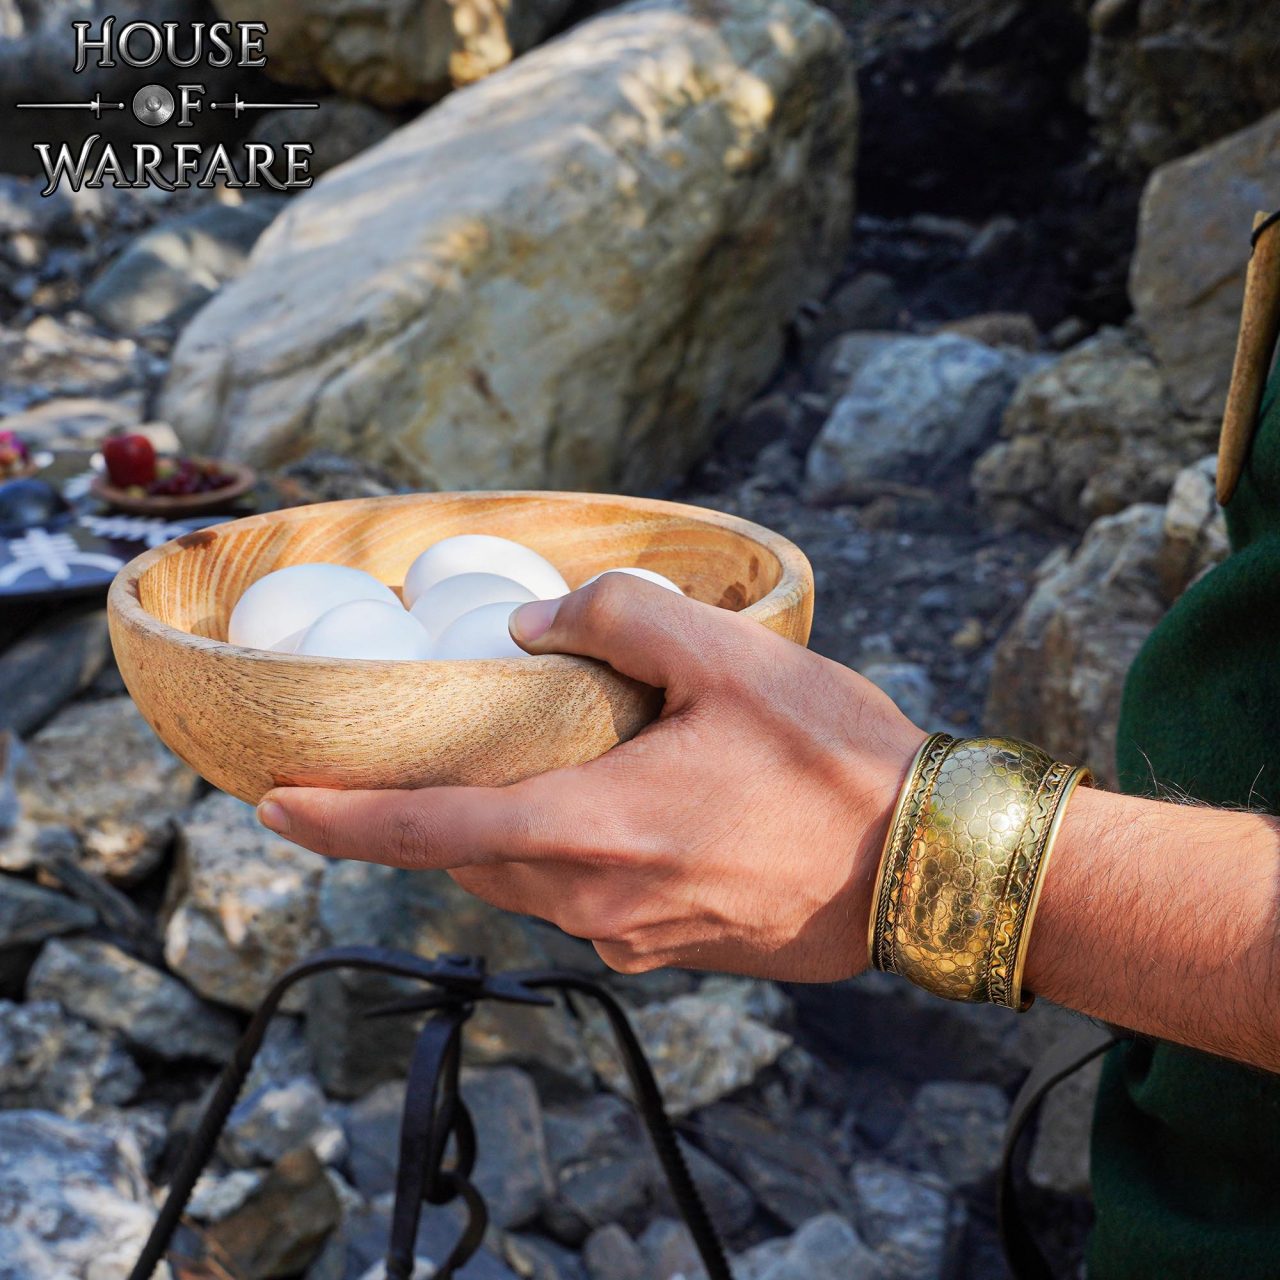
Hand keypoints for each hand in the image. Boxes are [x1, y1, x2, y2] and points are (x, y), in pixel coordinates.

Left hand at [257, 575, 925, 981]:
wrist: (930, 868)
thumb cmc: (836, 762)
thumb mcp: (730, 658)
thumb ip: (619, 619)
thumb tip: (532, 626)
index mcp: (594, 832)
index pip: (429, 831)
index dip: (342, 820)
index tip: (274, 806)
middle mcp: (598, 903)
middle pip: (470, 860)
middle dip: (422, 819)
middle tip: (404, 763)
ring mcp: (636, 938)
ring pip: (526, 884)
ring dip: (500, 833)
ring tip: (511, 772)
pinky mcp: (674, 952)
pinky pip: (584, 904)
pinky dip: (563, 856)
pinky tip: (606, 810)